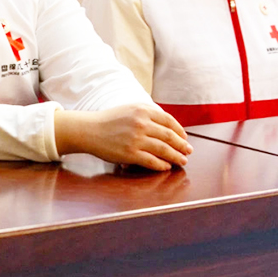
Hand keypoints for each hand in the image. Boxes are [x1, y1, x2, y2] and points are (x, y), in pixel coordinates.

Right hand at [54, 104, 192, 170]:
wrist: (89, 130)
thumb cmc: (109, 120)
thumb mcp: (129, 109)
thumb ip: (148, 114)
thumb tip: (168, 126)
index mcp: (142, 110)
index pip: (169, 121)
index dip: (180, 131)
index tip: (184, 138)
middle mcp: (141, 123)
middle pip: (169, 136)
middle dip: (182, 145)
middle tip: (189, 151)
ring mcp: (136, 139)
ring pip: (164, 149)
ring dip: (176, 157)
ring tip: (183, 161)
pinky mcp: (130, 153)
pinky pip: (152, 161)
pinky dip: (162, 165)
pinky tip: (166, 167)